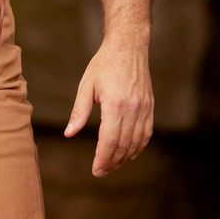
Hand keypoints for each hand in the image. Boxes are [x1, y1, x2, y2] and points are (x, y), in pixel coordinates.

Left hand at [63, 37, 153, 176]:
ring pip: (136, 142)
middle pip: (123, 145)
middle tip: (101, 172)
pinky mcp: (150, 107)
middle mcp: (132, 108)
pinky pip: (146, 134)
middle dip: (112, 162)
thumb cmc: (103, 64)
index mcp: (115, 103)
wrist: (128, 47)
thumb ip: (79, 112)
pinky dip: (138, 147)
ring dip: (124, 157)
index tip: (96, 170)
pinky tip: (129, 153)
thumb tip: (69, 134)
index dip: (103, 158)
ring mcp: (144, 108)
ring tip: (112, 165)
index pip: (110, 140)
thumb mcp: (86, 86)